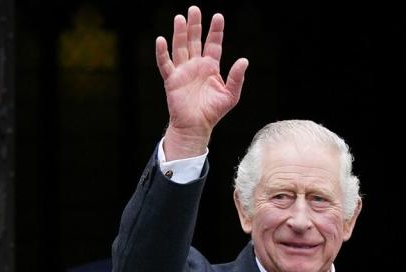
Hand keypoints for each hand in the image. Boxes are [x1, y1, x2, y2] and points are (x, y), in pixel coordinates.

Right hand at [156, 6, 247, 158]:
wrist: (197, 126)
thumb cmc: (213, 111)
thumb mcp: (231, 95)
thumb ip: (237, 78)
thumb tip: (244, 60)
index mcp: (210, 67)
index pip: (213, 45)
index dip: (215, 31)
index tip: (218, 16)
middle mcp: (196, 65)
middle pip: (195, 41)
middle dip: (195, 25)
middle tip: (194, 9)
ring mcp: (183, 71)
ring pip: (180, 47)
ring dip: (180, 33)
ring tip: (180, 18)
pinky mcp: (172, 79)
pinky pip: (165, 63)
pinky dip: (162, 52)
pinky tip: (162, 40)